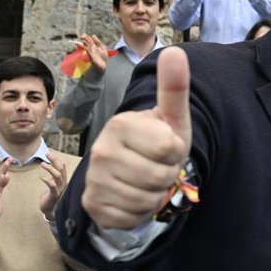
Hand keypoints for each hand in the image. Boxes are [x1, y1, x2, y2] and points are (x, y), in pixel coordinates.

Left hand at [38, 152, 68, 222]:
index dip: (56, 159)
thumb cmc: (50, 197)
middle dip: (54, 160)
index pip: (62, 166)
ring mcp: (60, 189)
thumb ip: (53, 176)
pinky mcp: (54, 195)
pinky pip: (52, 186)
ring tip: (42, 164)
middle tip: (46, 154)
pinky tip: (41, 177)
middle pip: (61, 169)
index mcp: (63, 180)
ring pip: (58, 176)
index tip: (49, 153)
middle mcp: (63, 183)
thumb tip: (49, 165)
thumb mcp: (52, 184)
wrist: (50, 211)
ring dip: (50, 168)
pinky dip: (47, 180)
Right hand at [78, 33, 109, 72]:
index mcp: (94, 47)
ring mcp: (91, 54)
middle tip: (82, 36)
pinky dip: (88, 51)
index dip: (86, 38)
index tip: (83, 34)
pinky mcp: (92, 59)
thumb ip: (98, 42)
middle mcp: (92, 50)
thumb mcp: (102, 48)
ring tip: (83, 41)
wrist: (103, 66)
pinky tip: (86, 48)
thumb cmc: (102, 58)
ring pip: (88, 49)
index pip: (89, 41)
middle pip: (88, 44)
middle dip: (85, 40)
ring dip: (85, 45)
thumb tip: (93, 35)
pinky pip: (89, 54)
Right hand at [82, 47, 192, 228]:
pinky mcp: (93, 206)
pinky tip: (134, 197)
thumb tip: (177, 51)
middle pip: (160, 177)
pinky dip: (140, 213)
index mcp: (121, 124)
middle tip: (158, 167)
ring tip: (147, 181)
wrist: (133, 173)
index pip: (169, 148)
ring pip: (147, 200)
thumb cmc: (158, 142)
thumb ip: (174, 88)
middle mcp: (100, 150)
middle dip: (168, 176)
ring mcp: (93, 180)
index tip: (167, 147)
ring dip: (156, 195)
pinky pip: (132, 218)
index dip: (177, 152)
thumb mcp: (171, 118)